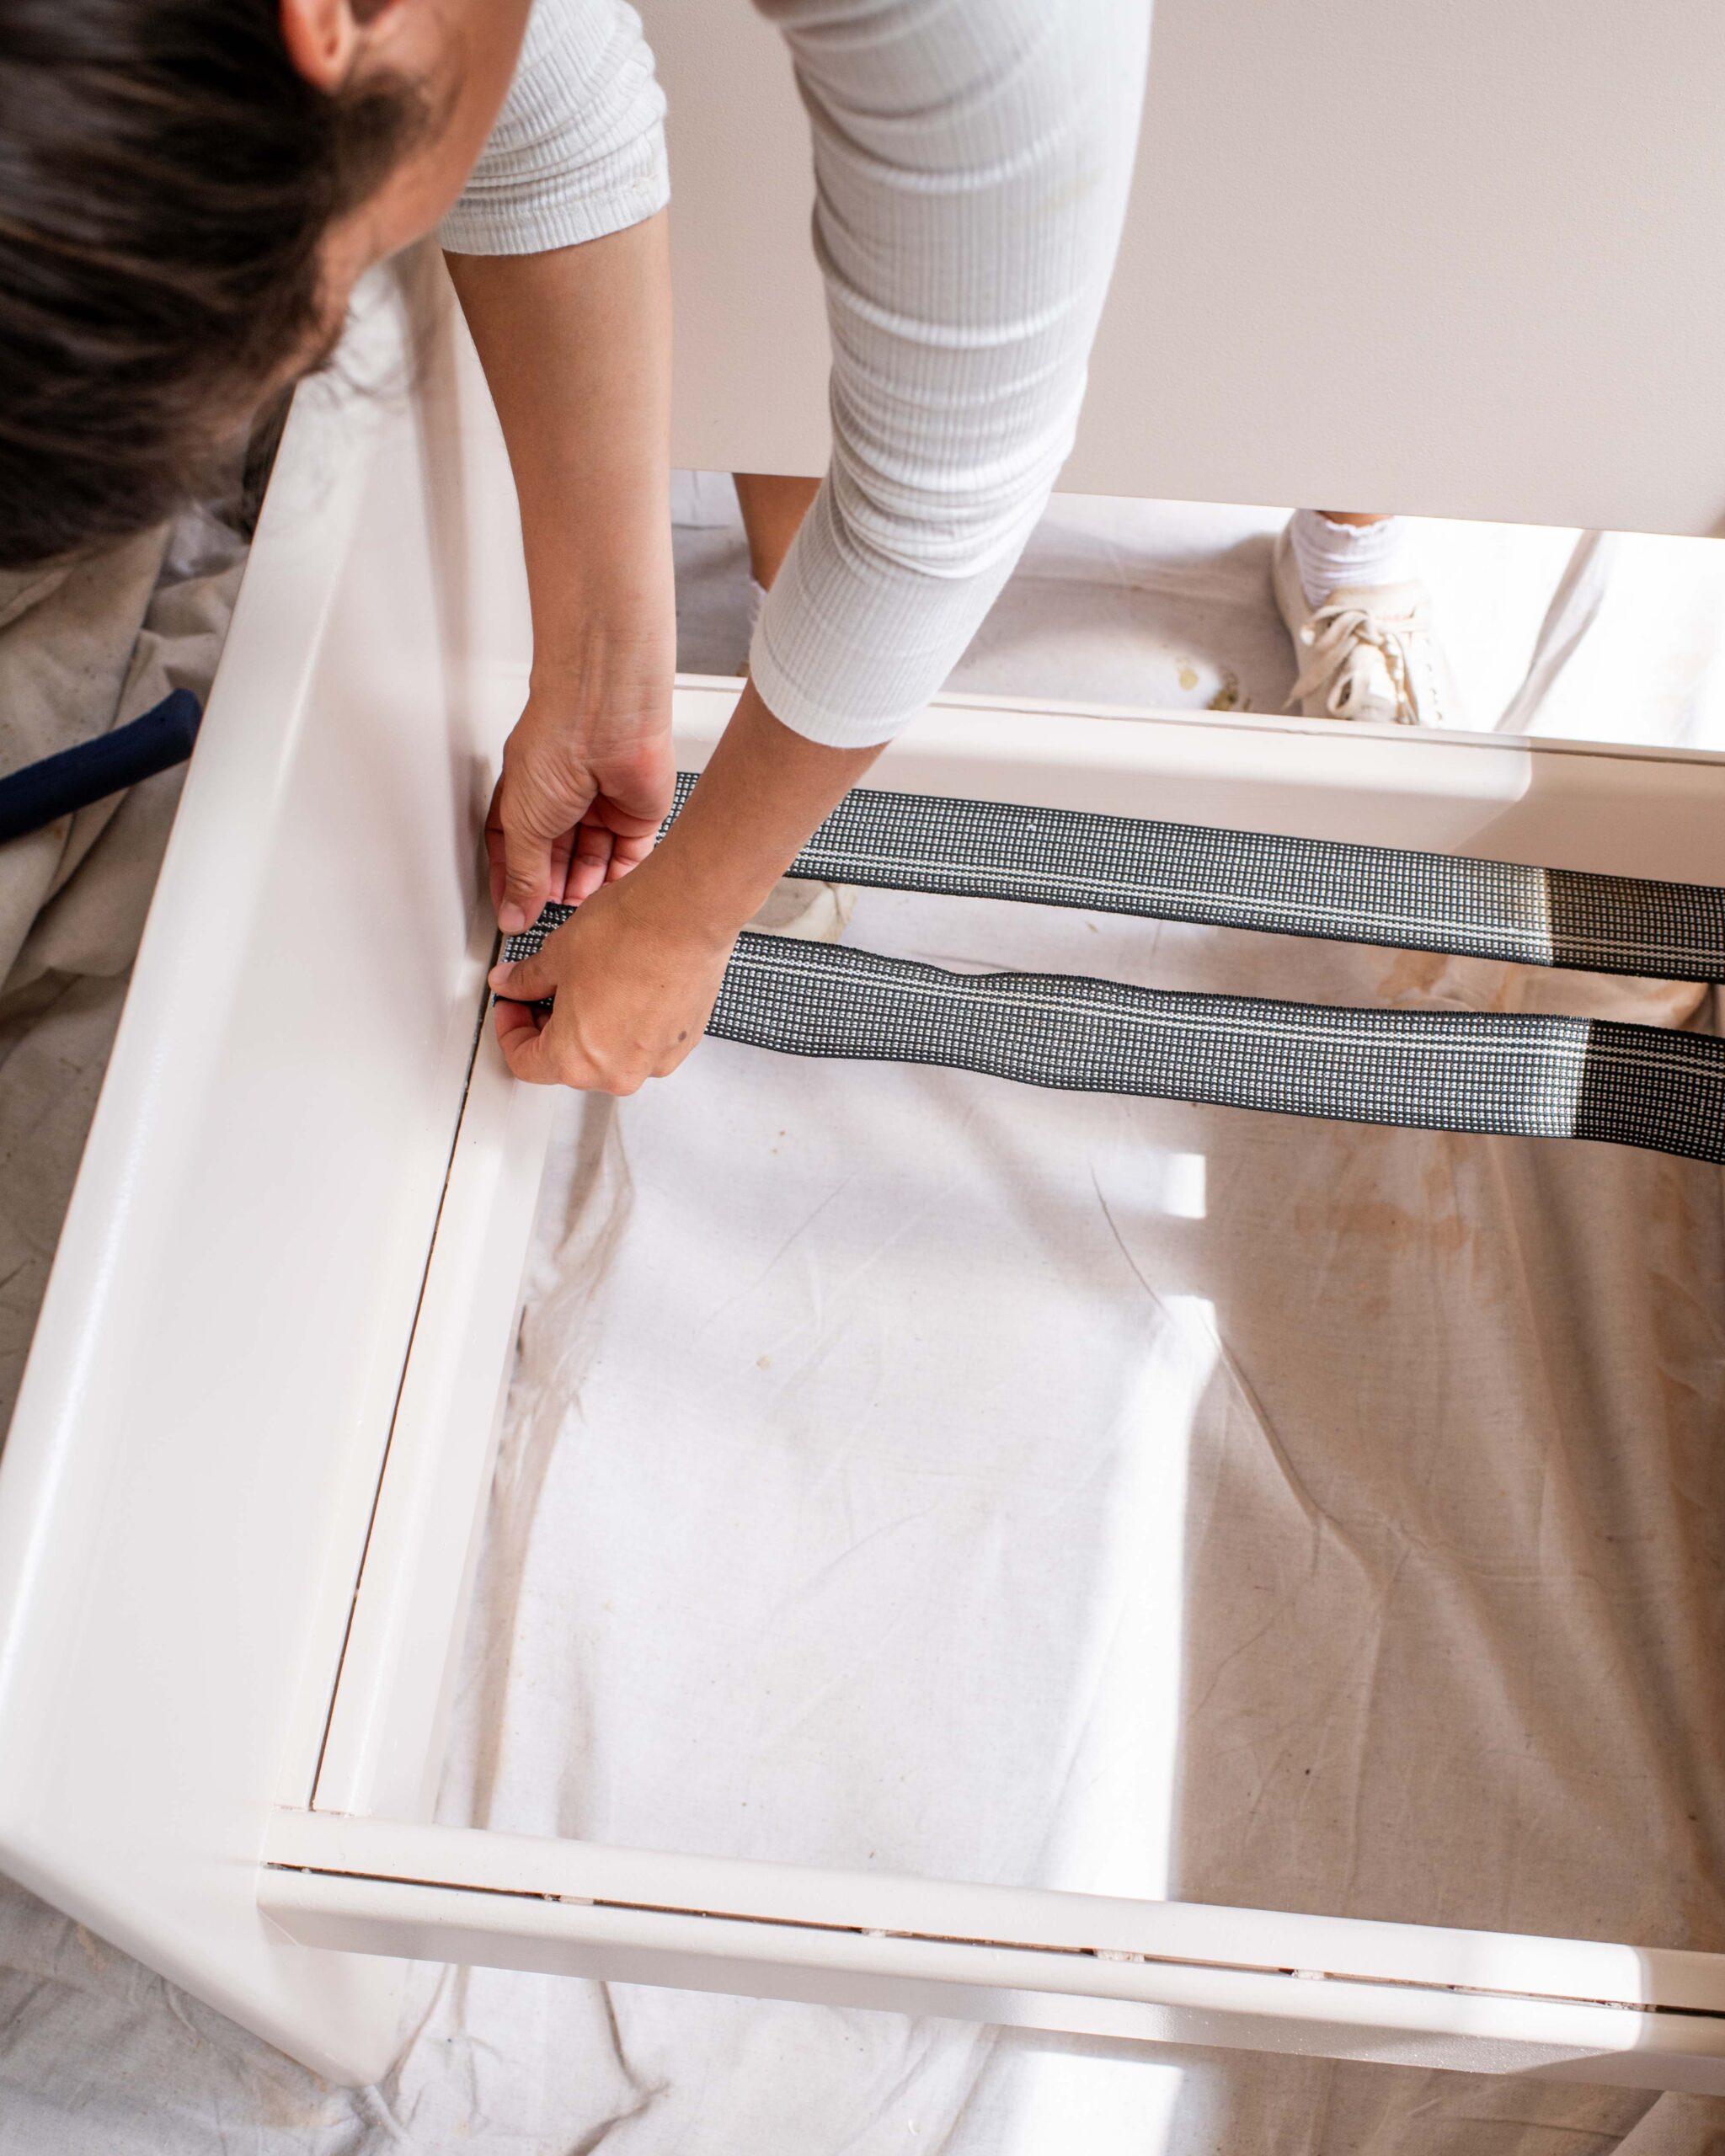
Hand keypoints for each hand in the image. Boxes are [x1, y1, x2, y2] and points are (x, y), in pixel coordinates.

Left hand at [488, 864, 733, 1092]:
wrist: (685, 914)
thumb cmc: (629, 934)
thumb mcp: (557, 955)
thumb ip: (528, 981)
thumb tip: (513, 984)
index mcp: (576, 1060)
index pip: (526, 1063)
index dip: (510, 1031)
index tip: (513, 1007)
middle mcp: (617, 1072)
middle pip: (568, 1063)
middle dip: (549, 1027)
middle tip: (543, 992)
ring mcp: (654, 1061)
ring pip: (608, 1054)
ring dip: (590, 1026)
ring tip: (588, 984)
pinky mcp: (681, 1044)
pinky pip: (642, 1043)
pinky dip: (626, 1023)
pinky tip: (623, 986)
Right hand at [489, 664, 675, 934]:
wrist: (606, 720)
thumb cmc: (556, 745)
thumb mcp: (523, 823)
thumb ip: (521, 873)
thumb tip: (513, 910)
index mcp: (526, 795)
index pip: (515, 849)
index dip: (512, 882)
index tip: (512, 913)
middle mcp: (563, 800)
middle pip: (557, 859)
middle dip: (552, 889)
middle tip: (546, 916)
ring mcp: (601, 807)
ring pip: (594, 861)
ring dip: (585, 888)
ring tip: (576, 909)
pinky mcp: (636, 814)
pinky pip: (630, 856)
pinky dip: (619, 879)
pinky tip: (610, 899)